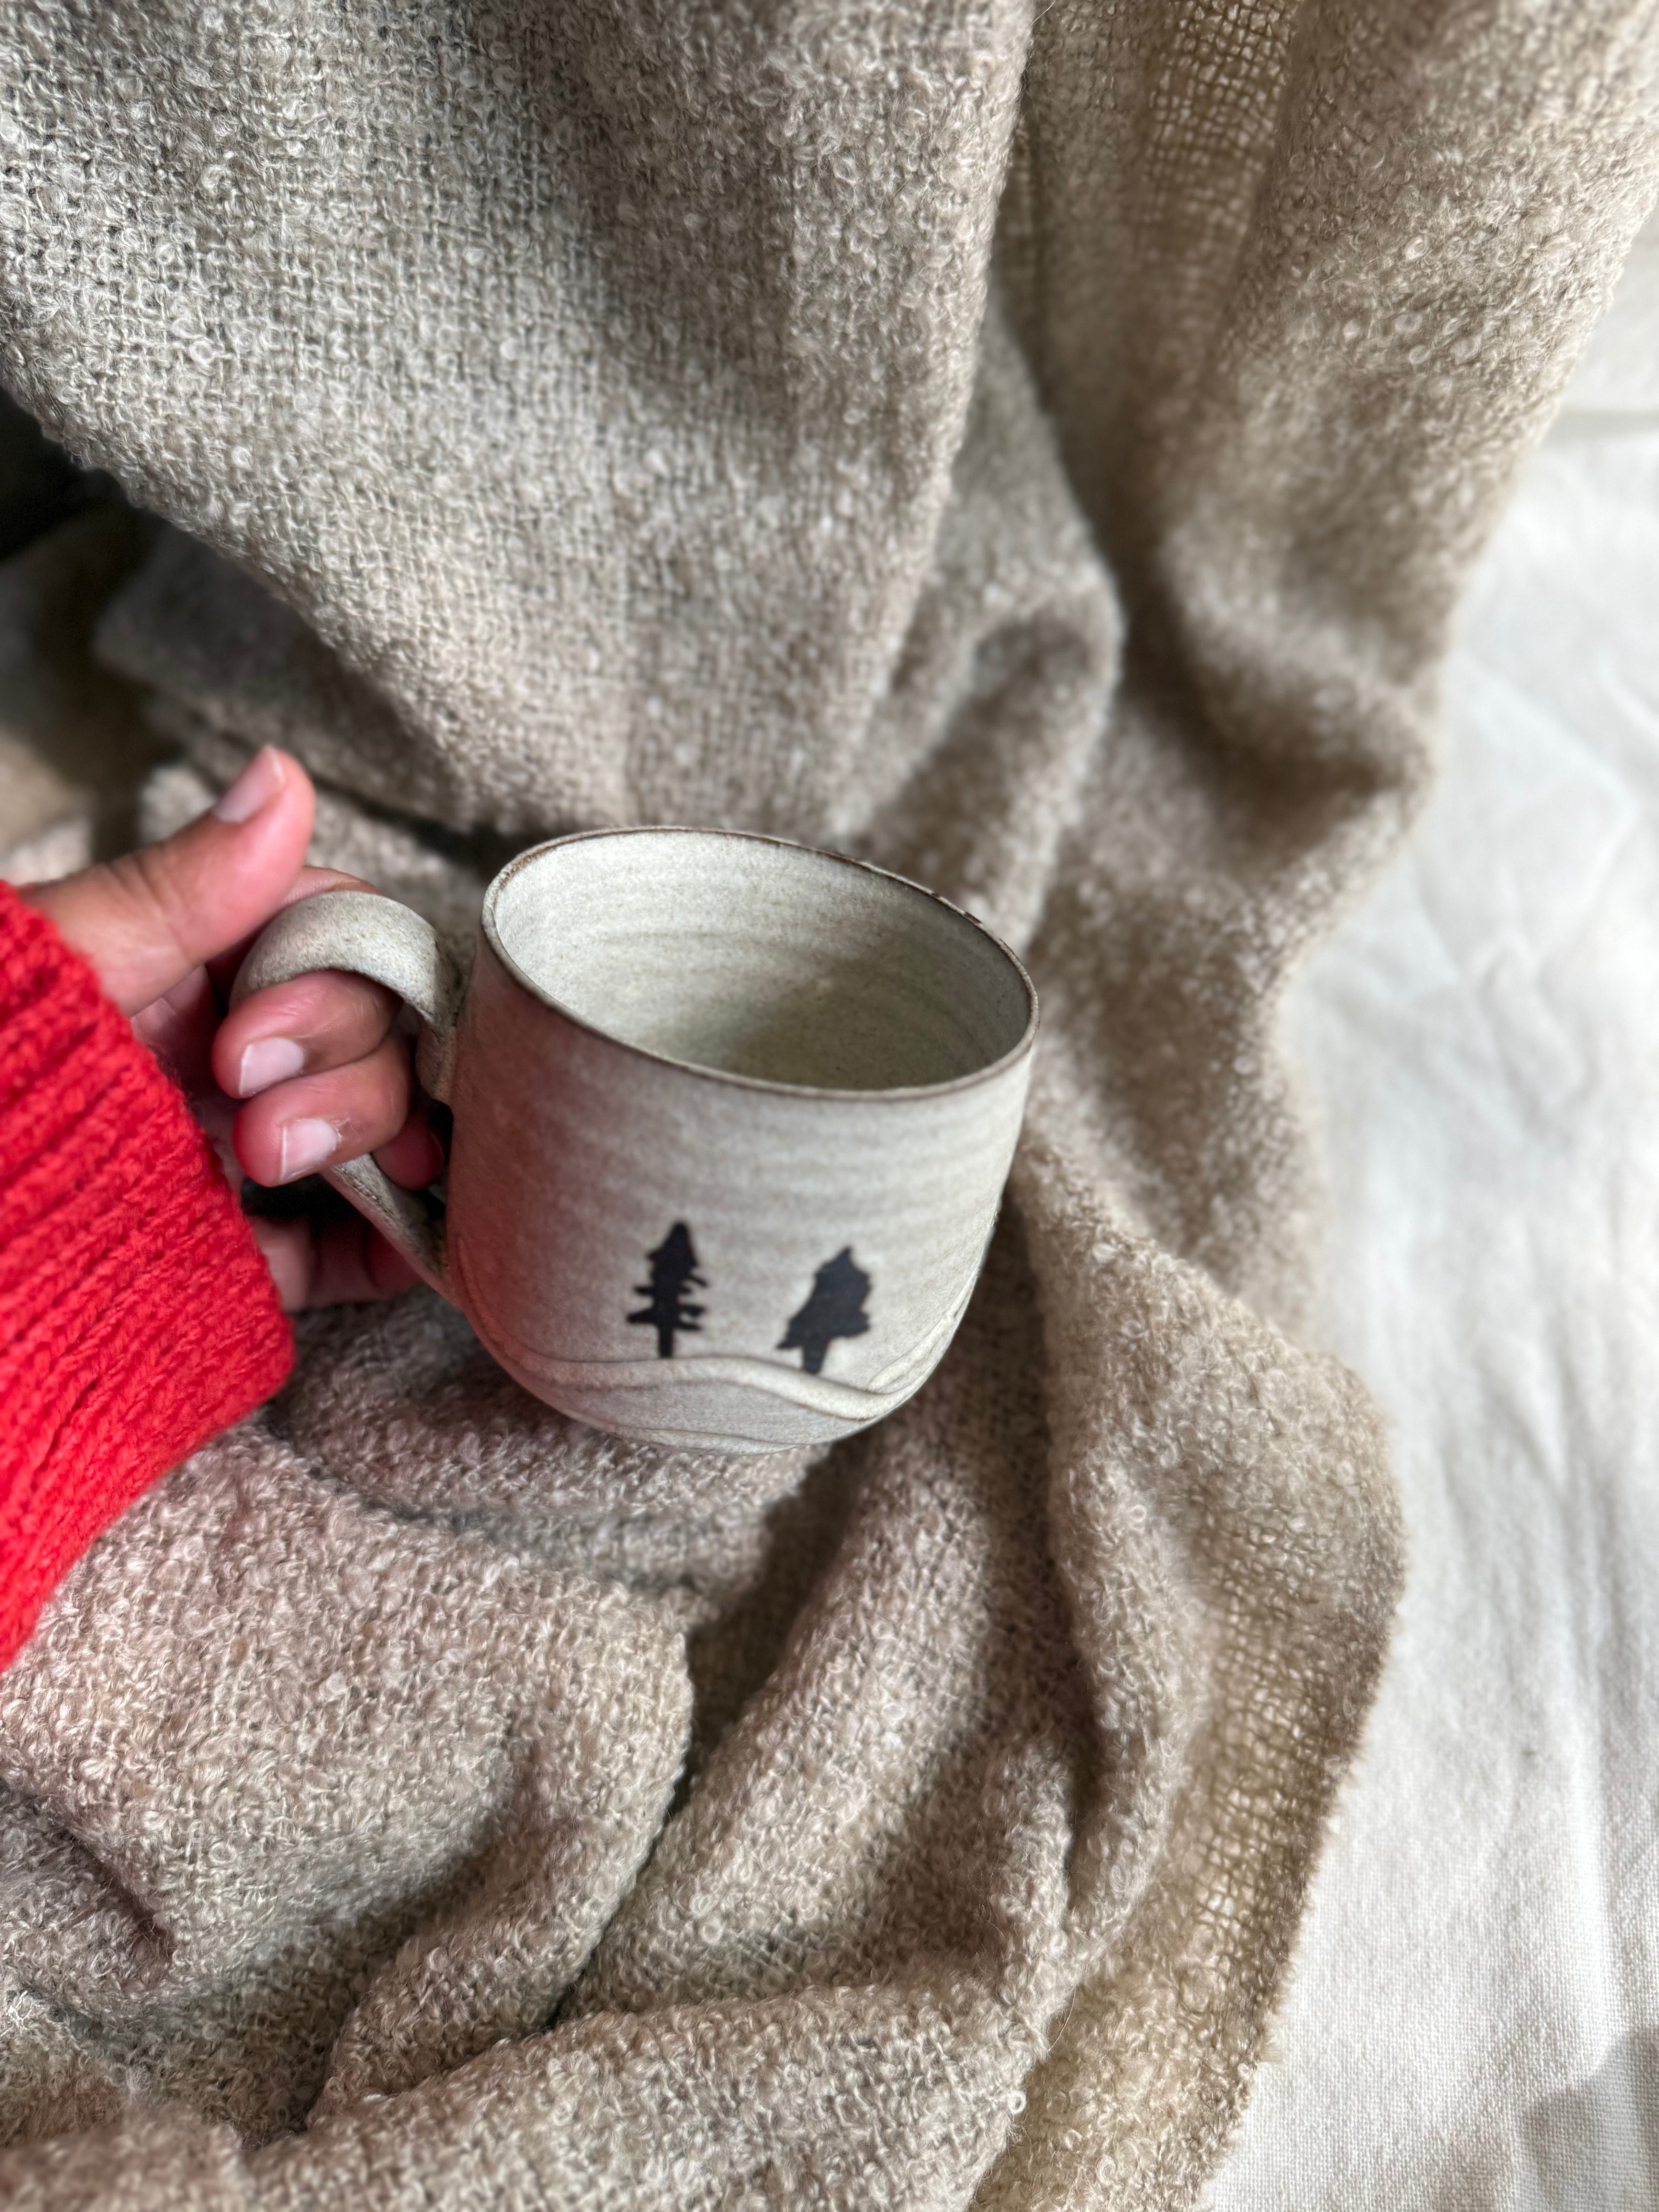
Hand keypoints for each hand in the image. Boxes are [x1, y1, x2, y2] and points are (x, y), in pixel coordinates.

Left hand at [21, 748, 443, 1310]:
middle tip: (247, 1114)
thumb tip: (280, 771)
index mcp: (189, 968)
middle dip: (341, 1066)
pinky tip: (408, 1243)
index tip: (248, 1032)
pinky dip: (388, 1244)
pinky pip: (345, 1246)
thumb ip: (180, 887)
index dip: (334, 978)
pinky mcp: (239, 1250)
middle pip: (373, 1031)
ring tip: (268, 1165)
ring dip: (361, 1140)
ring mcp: (237, 1151)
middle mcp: (226, 1051)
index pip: (337, 938)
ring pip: (376, 1127)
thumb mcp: (65, 968)